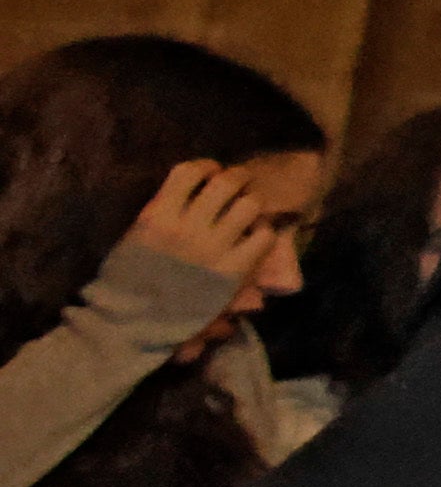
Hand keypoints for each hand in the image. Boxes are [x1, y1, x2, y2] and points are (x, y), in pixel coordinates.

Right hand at [127, 161, 277, 286]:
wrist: (132, 321)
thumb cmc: (130, 279)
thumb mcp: (136, 236)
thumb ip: (162, 211)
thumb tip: (190, 190)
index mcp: (157, 216)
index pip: (188, 172)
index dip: (205, 166)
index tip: (212, 171)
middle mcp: (186, 227)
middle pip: (226, 182)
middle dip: (238, 178)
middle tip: (240, 185)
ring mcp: (212, 248)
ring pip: (249, 205)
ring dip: (253, 203)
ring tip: (250, 211)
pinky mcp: (233, 269)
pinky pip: (264, 236)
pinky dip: (265, 232)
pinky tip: (256, 237)